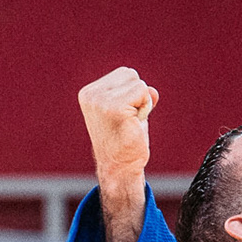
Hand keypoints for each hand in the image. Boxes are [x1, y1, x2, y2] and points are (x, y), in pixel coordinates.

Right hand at [78, 66, 155, 241]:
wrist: (120, 168)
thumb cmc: (126, 143)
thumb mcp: (131, 114)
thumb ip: (139, 98)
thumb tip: (152, 90)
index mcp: (90, 93)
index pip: (124, 74)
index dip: (134, 94)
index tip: (125, 115)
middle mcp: (91, 94)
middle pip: (131, 74)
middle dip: (138, 96)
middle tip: (129, 120)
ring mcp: (100, 101)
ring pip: (138, 83)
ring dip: (142, 103)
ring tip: (131, 123)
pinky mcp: (114, 108)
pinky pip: (143, 93)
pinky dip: (145, 108)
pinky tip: (134, 124)